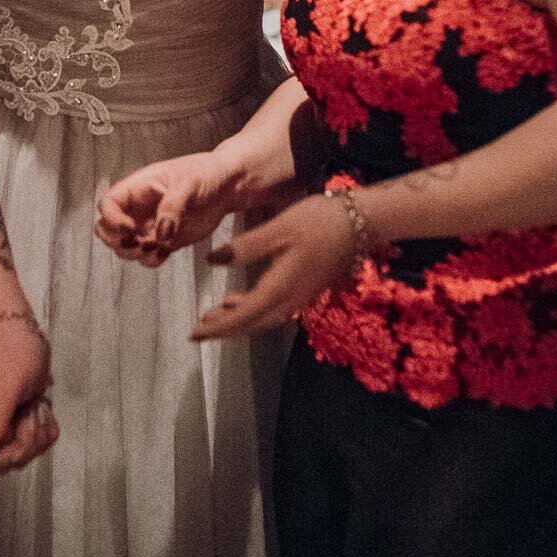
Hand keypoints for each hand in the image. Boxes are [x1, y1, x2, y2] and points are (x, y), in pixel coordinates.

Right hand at [0, 314, 57, 473]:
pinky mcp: (18, 423)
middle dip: (23, 444)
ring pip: (21, 454)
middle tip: (28, 415)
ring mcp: (2, 425)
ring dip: (36, 434)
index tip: (12, 437)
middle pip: (0, 461)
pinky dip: (44, 428)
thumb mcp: (6, 381)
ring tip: (34, 406)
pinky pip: (36, 442)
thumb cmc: (9, 348)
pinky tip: (40, 408)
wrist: (18, 329)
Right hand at [96, 152, 238, 262]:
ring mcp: (149, 226)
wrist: (227, 186)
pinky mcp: (164, 241)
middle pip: (106, 230)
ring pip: (123, 247)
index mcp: (137, 187)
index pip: (107, 204)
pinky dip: (151, 260)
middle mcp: (138, 208)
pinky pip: (147, 257)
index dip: (111, 219)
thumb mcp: (188, 183)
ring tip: (156, 248)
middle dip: (116, 241)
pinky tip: (166, 251)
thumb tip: (161, 234)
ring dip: (134, 254)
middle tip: (138, 243)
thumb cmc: (206, 173)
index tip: (129, 228)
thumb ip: (172, 206)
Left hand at [192, 194, 356, 340]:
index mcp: (281, 287)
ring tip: (212, 317)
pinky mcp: (305, 288)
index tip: (194, 334)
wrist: (363, 222)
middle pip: (251, 323)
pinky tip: (237, 298)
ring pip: (262, 317)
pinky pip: (273, 308)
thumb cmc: (320, 222)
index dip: (217, 328)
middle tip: (197, 332)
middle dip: (223, 329)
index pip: (242, 316)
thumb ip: (246, 247)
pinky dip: (251, 308)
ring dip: (237, 320)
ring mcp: (300, 296)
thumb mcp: (279, 229)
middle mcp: (291, 299)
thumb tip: (214, 260)